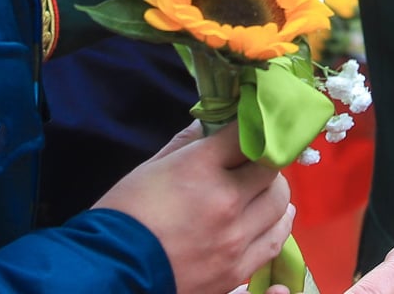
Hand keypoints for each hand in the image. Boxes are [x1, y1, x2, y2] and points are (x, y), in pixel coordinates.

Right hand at [96, 121, 293, 293]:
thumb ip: (185, 144)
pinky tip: (270, 218)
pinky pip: (276, 242)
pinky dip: (276, 225)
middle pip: (271, 171)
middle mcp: (226, 201)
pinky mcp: (238, 270)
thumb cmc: (124, 214)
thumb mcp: (150, 168)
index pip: (245, 136)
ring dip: (273, 192)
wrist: (112, 270)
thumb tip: (208, 122)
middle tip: (252, 162)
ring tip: (261, 190)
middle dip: (263, 161)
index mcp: (200, 168)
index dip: (248, 129)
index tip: (246, 129)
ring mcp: (236, 240)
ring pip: (280, 206)